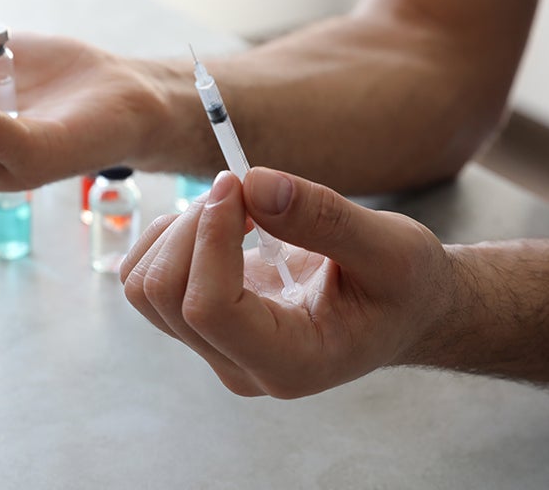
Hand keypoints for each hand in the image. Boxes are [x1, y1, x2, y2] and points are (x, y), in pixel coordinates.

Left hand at [120, 168, 457, 397]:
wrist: (402, 307)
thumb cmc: (404, 285)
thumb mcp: (390, 247)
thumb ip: (324, 218)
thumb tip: (253, 183)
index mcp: (290, 363)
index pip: (209, 309)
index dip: (210, 236)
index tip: (237, 183)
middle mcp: (241, 366)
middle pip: (165, 295)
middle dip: (192, 226)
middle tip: (240, 187)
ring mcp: (216, 349)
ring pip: (145, 287)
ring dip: (175, 230)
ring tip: (231, 205)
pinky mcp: (201, 325)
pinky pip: (145, 279)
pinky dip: (166, 237)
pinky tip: (215, 222)